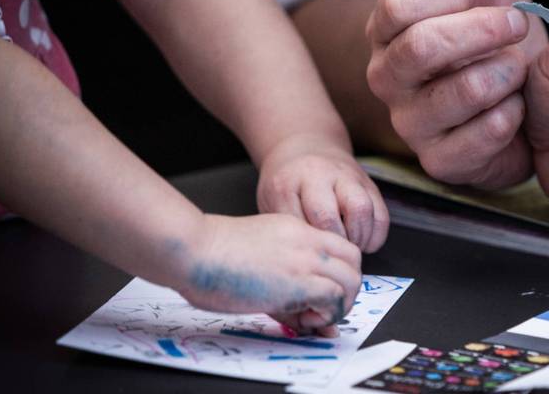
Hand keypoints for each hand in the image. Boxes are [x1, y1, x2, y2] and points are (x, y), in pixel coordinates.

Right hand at [178, 213, 361, 336]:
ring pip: (351, 279)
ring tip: (314, 315)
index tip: (324, 290)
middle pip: (354, 261)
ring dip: (340, 303)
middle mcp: (307, 241)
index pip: (340, 246)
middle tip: (324, 307)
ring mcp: (304, 259)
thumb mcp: (258, 255)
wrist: (194, 249)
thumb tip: (296, 298)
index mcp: (296, 229)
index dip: (339, 271)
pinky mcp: (298, 282)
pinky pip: (334, 296)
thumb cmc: (211, 254)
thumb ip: (281, 274)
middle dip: (347, 288)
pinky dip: (327, 313)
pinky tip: (305, 318)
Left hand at [257, 134, 387, 252]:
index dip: (303, 244)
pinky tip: (364, 243)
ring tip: (350, 247)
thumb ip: (284, 224)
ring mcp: (346, 177)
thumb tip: (303, 255)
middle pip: (327, 216)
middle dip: (330, 243)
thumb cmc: (287, 183)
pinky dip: (376, 235)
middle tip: (331, 253)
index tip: (307, 253)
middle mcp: (318, 175)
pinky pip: (380, 213)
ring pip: (360, 209)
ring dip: (357, 238)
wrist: (306, 148)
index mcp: (287, 182)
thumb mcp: (271, 200)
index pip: (295, 223)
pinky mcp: (368, 183)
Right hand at [365, 0, 548, 188]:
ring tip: (518, 68)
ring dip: (505, 72)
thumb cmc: (488, 40)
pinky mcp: (440, 162)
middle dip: (484, 29)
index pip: (399, 3)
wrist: (513, 101)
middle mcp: (387, 78)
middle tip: (518, 23)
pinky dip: (512, 115)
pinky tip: (517, 108)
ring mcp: (409, 124)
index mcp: (387, 31)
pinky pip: (482, 136)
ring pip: (461, 91)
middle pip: (423, 45)